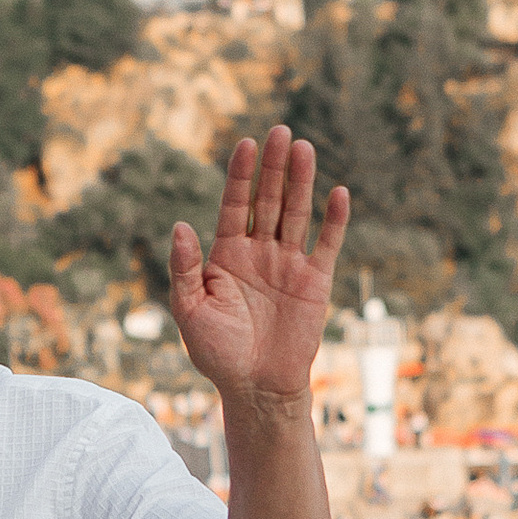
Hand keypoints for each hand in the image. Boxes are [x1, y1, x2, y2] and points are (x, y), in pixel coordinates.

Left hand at [171, 130, 349, 412]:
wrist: (256, 387)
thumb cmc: (217, 352)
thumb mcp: (189, 310)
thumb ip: (184, 268)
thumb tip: (180, 225)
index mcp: (226, 255)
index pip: (234, 204)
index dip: (240, 175)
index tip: (246, 143)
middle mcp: (258, 252)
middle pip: (268, 199)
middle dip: (273, 167)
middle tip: (281, 131)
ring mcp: (288, 264)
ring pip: (296, 213)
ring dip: (301, 181)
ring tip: (303, 147)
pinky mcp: (315, 281)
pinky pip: (327, 244)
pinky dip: (334, 220)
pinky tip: (337, 193)